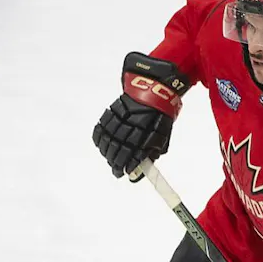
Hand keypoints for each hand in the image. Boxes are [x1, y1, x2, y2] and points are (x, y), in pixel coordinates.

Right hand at [92, 52, 188, 179]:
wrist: (155, 88)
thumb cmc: (160, 114)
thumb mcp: (162, 134)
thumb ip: (153, 150)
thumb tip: (145, 165)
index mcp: (147, 131)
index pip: (135, 153)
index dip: (129, 165)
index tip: (126, 173)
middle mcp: (132, 124)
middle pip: (119, 148)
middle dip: (116, 162)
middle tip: (117, 171)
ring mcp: (121, 117)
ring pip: (109, 139)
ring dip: (108, 153)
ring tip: (110, 160)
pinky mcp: (113, 110)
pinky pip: (102, 126)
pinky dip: (100, 138)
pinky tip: (102, 145)